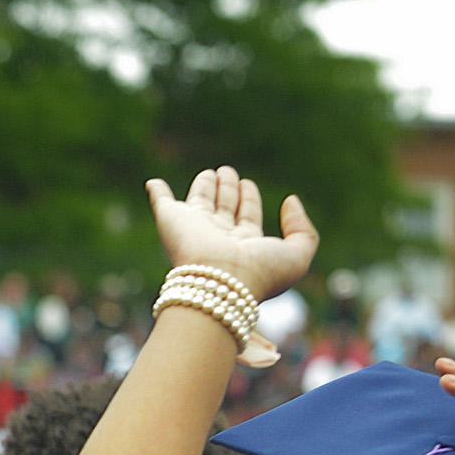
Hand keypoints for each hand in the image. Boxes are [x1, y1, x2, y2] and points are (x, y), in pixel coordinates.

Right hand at [142, 166, 317, 301]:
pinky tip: (152, 182)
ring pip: (199, 201)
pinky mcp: (172, 221)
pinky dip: (156, 192)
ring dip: (205, 186)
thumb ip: (302, 229)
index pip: (246, 216)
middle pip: (223, 206)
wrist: (220, 282)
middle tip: (228, 172)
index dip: (248, 199)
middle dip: (227, 188)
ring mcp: (194, 228)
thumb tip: (289, 200)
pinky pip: (162, 202)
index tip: (247, 184)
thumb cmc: (260, 273)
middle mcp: (218, 237)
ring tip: (213, 172)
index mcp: (243, 245)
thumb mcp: (297, 254)